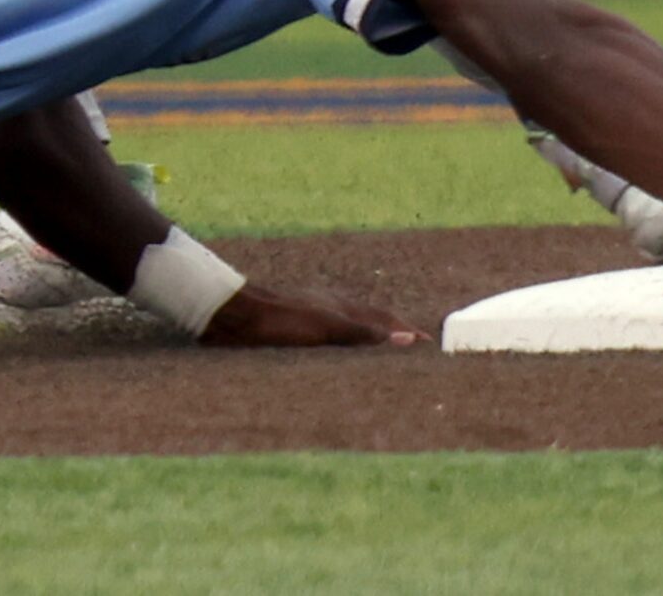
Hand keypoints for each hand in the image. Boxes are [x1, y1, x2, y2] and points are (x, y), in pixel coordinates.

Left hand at [198, 283, 420, 348]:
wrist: (234, 314)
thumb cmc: (278, 322)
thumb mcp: (325, 329)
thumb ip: (363, 335)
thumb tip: (407, 341)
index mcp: (343, 308)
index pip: (385, 320)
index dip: (407, 332)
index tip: (428, 345)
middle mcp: (332, 309)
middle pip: (371, 321)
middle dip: (393, 335)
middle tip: (412, 348)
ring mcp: (313, 316)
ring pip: (351, 328)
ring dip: (370, 339)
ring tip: (381, 352)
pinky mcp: (296, 328)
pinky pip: (332, 336)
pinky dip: (346, 346)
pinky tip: (337, 355)